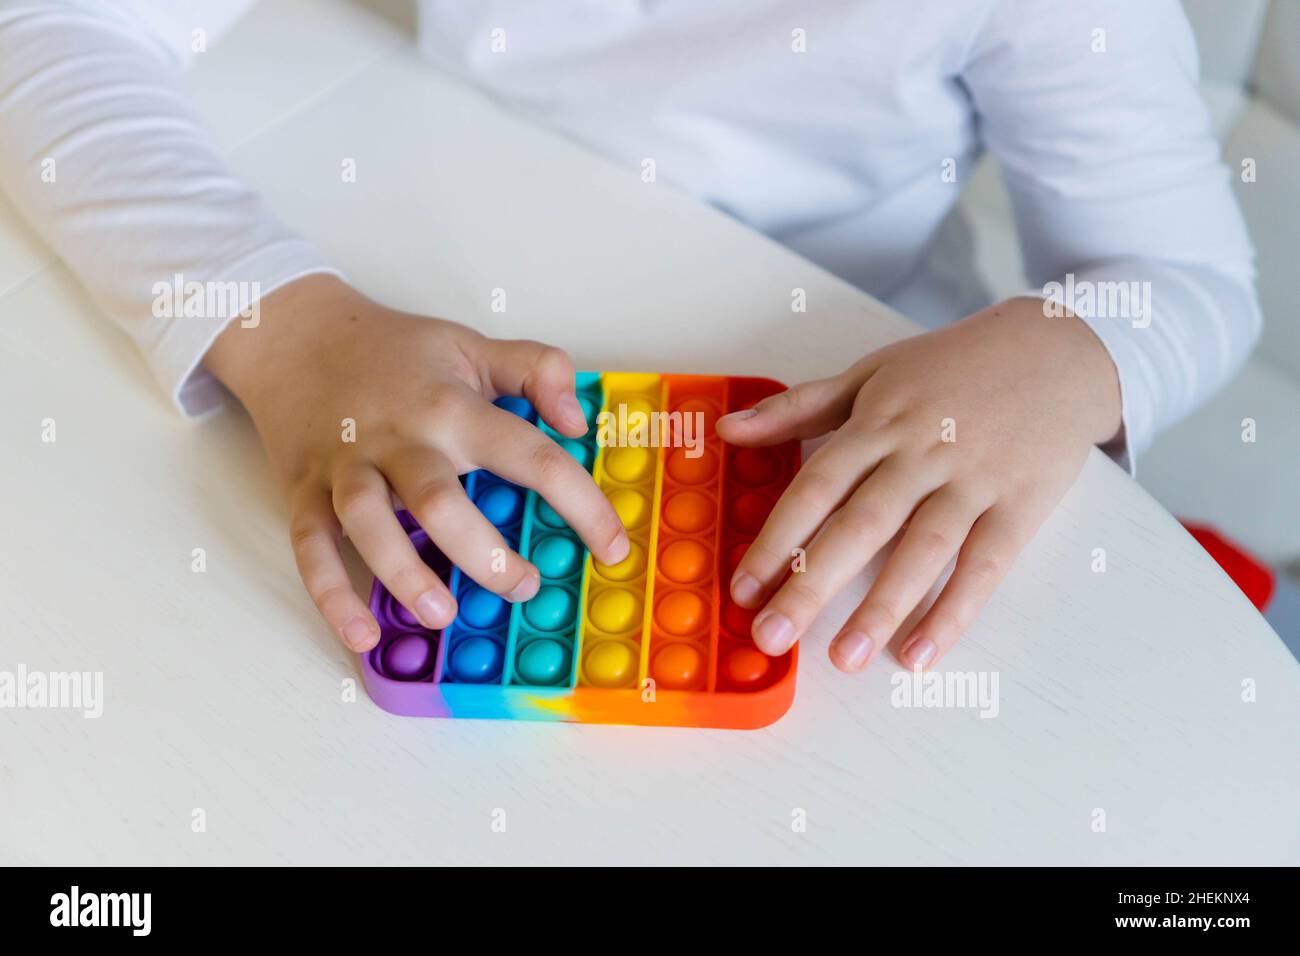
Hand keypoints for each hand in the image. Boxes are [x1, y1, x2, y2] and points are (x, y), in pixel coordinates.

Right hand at [204, 275, 627, 651]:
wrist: (297, 333)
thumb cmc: (394, 350)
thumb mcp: (474, 345)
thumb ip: (538, 369)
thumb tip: (578, 421)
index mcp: (452, 407)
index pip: (529, 456)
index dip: (580, 505)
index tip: (613, 547)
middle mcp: (400, 438)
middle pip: (440, 501)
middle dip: (485, 555)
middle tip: (523, 588)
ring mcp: (347, 466)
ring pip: (369, 524)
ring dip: (405, 576)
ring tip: (444, 614)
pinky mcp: (304, 490)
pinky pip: (310, 546)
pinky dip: (330, 594)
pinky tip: (359, 636)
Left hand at [716, 298, 1121, 672]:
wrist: (1058, 350)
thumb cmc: (954, 365)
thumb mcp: (871, 373)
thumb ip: (799, 407)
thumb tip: (729, 430)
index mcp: (878, 422)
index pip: (817, 486)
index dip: (777, 537)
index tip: (743, 587)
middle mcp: (921, 453)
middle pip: (859, 525)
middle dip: (811, 584)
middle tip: (771, 636)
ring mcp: (973, 481)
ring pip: (921, 549)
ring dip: (881, 607)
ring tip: (845, 659)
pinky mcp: (1020, 506)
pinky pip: (985, 565)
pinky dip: (955, 610)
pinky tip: (922, 653)